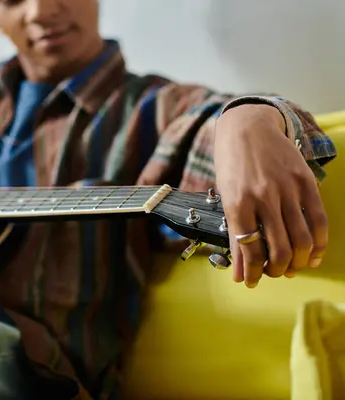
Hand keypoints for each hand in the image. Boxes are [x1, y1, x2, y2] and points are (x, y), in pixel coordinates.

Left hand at [214, 104, 326, 287]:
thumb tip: (239, 272)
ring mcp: (287, 190)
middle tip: (274, 273)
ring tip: (292, 267)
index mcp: (237, 203)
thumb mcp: (225, 198)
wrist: (248, 128)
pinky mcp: (306, 182)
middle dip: (277, 270)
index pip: (249, 249)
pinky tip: (312, 255)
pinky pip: (319, 220)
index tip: (251, 281)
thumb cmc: (231, 165)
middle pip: (279, 250)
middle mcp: (263, 198)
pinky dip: (319, 244)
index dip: (252, 272)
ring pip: (302, 240)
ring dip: (298, 262)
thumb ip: (234, 235)